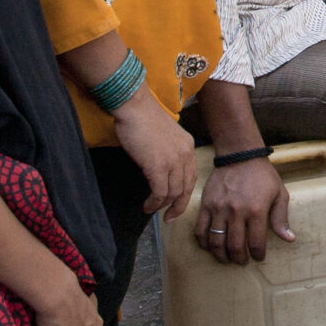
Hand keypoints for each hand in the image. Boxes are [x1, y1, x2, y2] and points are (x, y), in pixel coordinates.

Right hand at [110, 89, 195, 219]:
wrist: (134, 107)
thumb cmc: (142, 118)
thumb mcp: (163, 136)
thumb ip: (167, 151)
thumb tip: (159, 169)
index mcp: (188, 146)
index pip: (191, 175)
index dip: (184, 193)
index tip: (176, 204)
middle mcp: (185, 154)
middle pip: (186, 187)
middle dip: (178, 206)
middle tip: (169, 217)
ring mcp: (173, 160)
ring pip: (173, 192)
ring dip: (162, 205)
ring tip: (151, 210)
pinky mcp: (158, 166)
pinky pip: (160, 192)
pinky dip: (154, 202)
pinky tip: (147, 206)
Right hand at [197, 156, 292, 263]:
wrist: (240, 156)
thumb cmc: (263, 176)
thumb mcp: (279, 193)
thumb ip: (281, 218)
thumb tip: (289, 239)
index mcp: (257, 210)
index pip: (256, 242)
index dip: (258, 254)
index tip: (258, 258)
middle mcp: (237, 212)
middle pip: (235, 246)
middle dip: (239, 259)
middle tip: (242, 262)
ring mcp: (219, 209)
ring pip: (216, 241)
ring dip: (221, 255)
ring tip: (226, 259)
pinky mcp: (206, 205)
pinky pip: (200, 230)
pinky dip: (204, 243)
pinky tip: (210, 247)